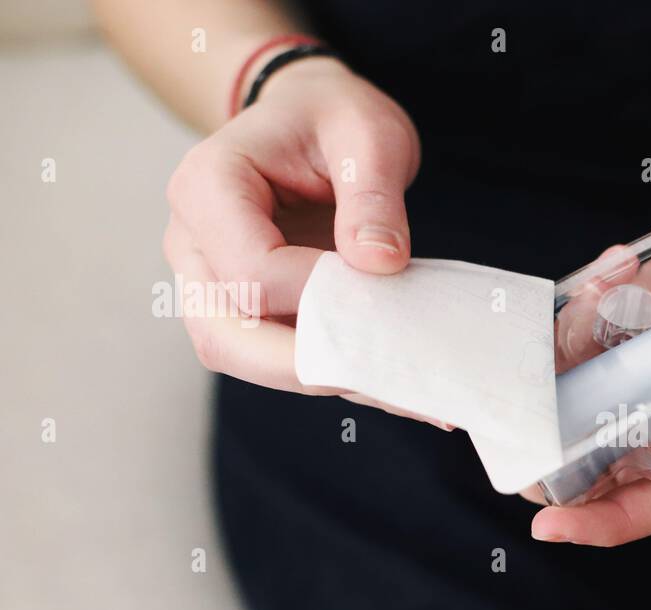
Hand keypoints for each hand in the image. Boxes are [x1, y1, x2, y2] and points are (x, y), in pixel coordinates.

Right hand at [161, 56, 419, 395]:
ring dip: (314, 376)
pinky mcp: (240, 306)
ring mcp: (209, 279)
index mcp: (207, 185)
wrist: (310, 118)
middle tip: (383, 373)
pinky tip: (382, 377)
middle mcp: (191, 241)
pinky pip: (269, 354)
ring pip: (240, 356)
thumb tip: (379, 264)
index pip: (250, 272)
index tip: (377, 283)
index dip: (316, 294)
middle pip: (222, 334)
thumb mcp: (366, 133)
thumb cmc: (332, 118)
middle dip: (303, 365)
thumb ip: (373, 195)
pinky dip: (324, 371)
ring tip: (391, 382)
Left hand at [530, 149, 650, 545]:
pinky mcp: (645, 309)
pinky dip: (585, 302)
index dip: (615, 519)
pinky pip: (594, 325)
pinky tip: (614, 261)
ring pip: (590, 388)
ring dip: (568, 360)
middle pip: (613, 453)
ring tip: (590, 297)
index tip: (553, 526)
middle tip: (517, 416)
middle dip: (558, 445)